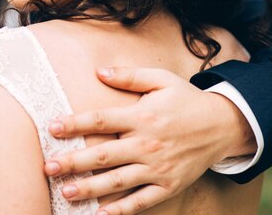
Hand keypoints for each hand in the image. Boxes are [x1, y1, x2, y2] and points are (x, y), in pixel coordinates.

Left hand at [43, 67, 255, 214]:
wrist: (224, 125)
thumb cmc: (187, 100)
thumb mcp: (161, 80)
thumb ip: (129, 76)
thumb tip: (99, 71)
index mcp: (143, 116)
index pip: (102, 119)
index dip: (75, 123)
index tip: (52, 127)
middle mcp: (148, 143)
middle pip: (104, 154)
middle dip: (74, 161)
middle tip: (47, 167)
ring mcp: (158, 168)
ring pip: (118, 180)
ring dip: (90, 187)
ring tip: (65, 192)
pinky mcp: (169, 185)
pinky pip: (141, 200)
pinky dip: (121, 209)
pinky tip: (99, 214)